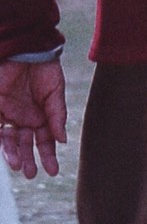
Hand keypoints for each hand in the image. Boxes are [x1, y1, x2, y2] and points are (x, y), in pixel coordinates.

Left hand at [0, 56, 66, 178]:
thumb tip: (62, 140)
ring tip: (19, 166)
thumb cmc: (45, 68)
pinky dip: (2, 142)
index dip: (48, 155)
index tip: (53, 170)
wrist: (27, 50)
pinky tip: (6, 149)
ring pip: (10, 141)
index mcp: (41, 115)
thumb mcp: (55, 92)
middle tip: (32, 173)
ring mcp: (9, 115)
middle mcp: (24, 119)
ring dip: (14, 154)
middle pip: (26, 144)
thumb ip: (57, 115)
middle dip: (29, 159)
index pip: (44, 140)